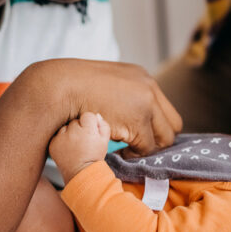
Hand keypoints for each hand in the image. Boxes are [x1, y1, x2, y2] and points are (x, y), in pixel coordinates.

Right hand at [19, 59, 181, 156]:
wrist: (57, 86)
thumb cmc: (71, 89)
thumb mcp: (104, 86)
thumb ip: (121, 97)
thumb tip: (125, 114)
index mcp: (141, 76)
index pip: (164, 108)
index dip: (154, 127)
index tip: (137, 137)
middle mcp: (149, 86)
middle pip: (173, 124)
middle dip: (158, 139)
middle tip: (136, 148)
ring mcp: (146, 102)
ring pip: (165, 138)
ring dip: (147, 148)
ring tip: (127, 151)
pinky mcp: (138, 119)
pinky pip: (147, 148)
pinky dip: (135, 155)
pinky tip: (120, 153)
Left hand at [49, 112, 110, 182]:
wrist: (81, 174)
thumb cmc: (94, 156)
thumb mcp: (104, 141)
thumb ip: (103, 125)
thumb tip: (96, 116)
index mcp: (88, 131)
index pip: (88, 115)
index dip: (91, 124)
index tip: (91, 133)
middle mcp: (73, 132)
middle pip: (76, 121)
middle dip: (80, 128)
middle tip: (83, 141)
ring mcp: (61, 138)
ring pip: (65, 127)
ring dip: (69, 133)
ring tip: (75, 145)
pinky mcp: (53, 143)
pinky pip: (57, 135)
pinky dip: (61, 139)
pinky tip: (67, 148)